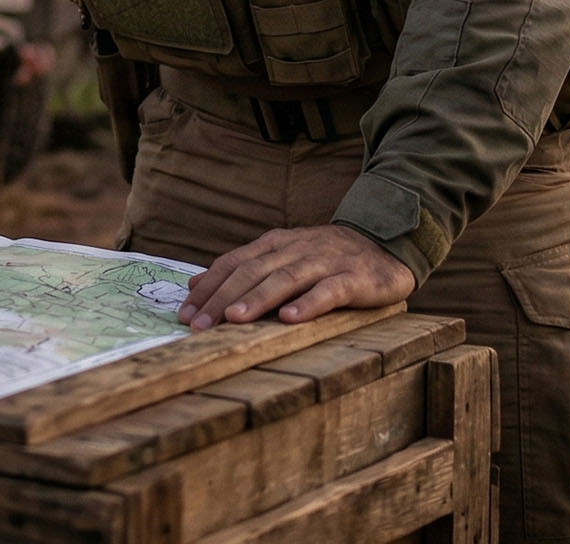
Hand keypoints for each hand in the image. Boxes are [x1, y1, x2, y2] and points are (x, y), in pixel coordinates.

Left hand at [178, 224, 415, 329]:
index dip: (209, 287)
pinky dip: (309, 303)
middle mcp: (296, 249)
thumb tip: (195, 284)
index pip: (234, 263)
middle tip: (199, 324)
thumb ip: (242, 268)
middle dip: (223, 298)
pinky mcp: (354, 278)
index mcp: (275, 244)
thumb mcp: (281, 257)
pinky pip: (329, 290)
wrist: (385, 245)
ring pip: (286, 279)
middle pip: (253, 272)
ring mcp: (325, 262)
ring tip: (234, 319)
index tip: (184, 313)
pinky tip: (290, 318)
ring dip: (257, 299)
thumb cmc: (326, 258)